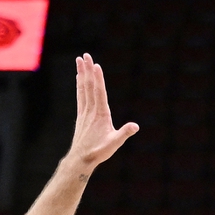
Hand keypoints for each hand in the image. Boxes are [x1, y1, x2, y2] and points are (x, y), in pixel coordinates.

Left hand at [67, 53, 138, 170]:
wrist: (81, 159)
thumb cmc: (99, 151)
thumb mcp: (114, 143)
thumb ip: (124, 133)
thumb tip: (135, 126)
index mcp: (101, 114)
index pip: (99, 92)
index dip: (97, 78)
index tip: (95, 65)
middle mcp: (91, 110)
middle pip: (89, 86)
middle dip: (87, 70)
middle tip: (85, 55)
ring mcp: (84, 112)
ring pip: (83, 89)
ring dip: (81, 73)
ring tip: (79, 60)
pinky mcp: (81, 116)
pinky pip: (80, 96)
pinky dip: (80, 85)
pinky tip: (79, 78)